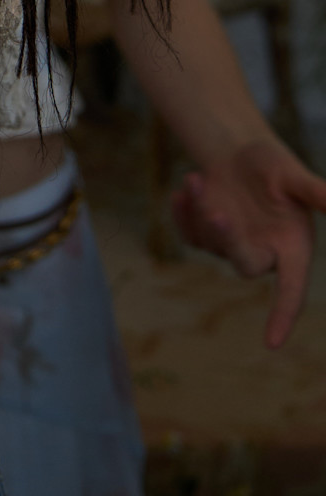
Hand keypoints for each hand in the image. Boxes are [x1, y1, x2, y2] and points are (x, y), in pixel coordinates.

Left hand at [172, 139, 325, 347]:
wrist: (238, 153)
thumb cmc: (272, 166)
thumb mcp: (293, 175)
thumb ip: (316, 192)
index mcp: (292, 249)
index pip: (292, 291)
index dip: (283, 316)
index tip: (272, 342)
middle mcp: (264, 254)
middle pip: (245, 267)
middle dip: (229, 241)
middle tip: (216, 213)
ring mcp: (232, 247)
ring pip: (212, 242)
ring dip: (201, 211)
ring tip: (195, 178)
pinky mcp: (206, 236)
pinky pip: (190, 236)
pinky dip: (182, 215)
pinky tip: (184, 190)